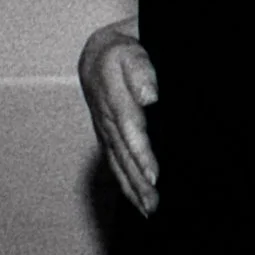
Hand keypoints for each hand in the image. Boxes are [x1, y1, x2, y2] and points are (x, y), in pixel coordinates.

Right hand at [77, 16, 160, 214]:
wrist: (100, 49)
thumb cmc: (124, 44)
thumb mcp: (129, 45)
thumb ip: (140, 67)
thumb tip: (149, 96)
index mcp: (110, 90)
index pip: (129, 127)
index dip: (141, 153)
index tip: (154, 174)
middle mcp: (104, 113)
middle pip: (122, 151)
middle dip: (138, 179)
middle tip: (155, 203)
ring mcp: (102, 127)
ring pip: (117, 161)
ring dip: (133, 187)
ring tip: (150, 210)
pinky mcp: (106, 135)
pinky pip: (114, 161)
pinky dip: (126, 183)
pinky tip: (139, 201)